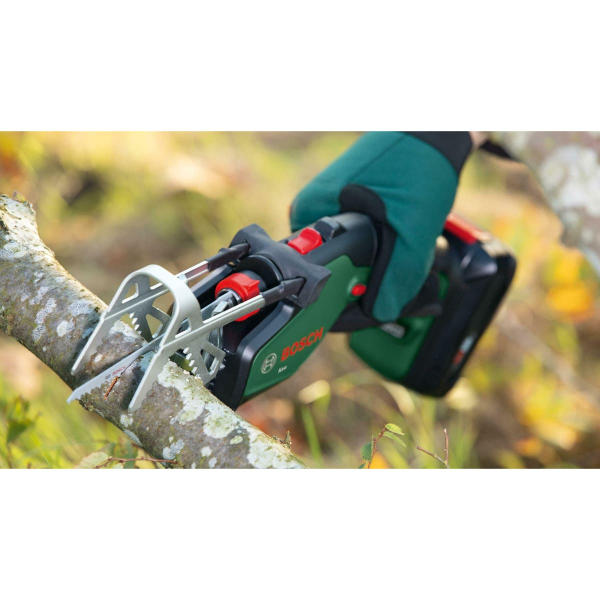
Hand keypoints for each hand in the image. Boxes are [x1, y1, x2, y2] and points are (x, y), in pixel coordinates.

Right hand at [290, 132, 472, 321]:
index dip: (345, 305)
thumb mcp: (412, 225)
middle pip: (331, 273)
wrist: (429, 129)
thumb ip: (399, 274)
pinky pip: (355, 247)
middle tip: (403, 297)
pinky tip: (402, 257)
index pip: (317, 279)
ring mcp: (326, 210)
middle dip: (366, 290)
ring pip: (346, 263)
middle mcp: (311, 214)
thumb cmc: (416, 163)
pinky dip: (379, 258)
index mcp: (311, 215)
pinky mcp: (342, 209)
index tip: (374, 313)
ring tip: (409, 278)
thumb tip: (382, 313)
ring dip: (376, 275)